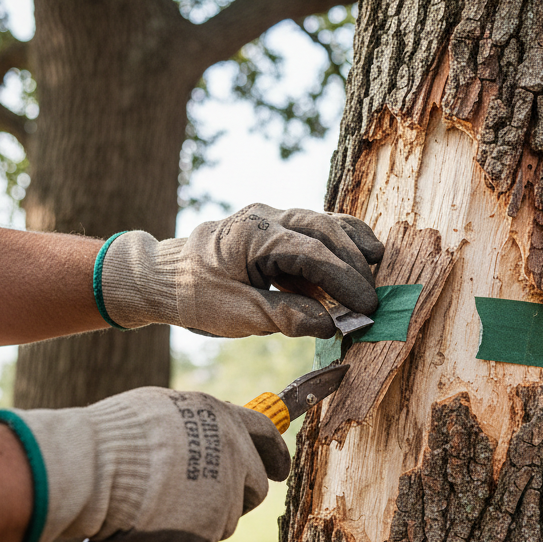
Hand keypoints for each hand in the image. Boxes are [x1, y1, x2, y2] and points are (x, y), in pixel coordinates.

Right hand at [0, 389, 290, 541]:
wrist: (90, 468)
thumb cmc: (110, 436)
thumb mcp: (159, 410)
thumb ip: (191, 426)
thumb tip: (194, 441)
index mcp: (224, 419)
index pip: (266, 434)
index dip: (274, 454)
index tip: (279, 470)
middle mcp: (235, 456)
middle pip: (255, 488)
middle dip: (236, 498)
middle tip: (203, 506)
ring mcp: (225, 497)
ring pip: (223, 522)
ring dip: (197, 523)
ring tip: (152, 513)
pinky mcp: (208, 533)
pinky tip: (143, 533)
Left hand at [96, 204, 383, 337]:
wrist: (163, 278)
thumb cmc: (196, 296)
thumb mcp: (239, 314)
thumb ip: (286, 317)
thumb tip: (331, 325)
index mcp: (255, 234)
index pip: (313, 253)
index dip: (345, 281)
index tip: (368, 307)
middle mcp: (266, 216)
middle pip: (324, 228)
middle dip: (355, 262)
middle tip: (375, 296)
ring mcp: (270, 218)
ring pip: (323, 222)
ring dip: (352, 245)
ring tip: (379, 266)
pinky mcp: (274, 229)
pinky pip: (312, 232)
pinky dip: (337, 247)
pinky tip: (356, 262)